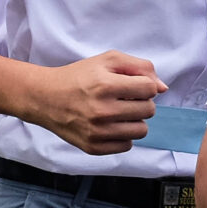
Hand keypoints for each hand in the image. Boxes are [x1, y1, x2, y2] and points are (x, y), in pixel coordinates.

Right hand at [27, 51, 165, 154]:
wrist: (43, 98)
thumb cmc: (78, 77)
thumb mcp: (106, 60)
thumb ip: (140, 67)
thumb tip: (162, 88)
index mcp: (105, 85)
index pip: (150, 90)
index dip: (143, 85)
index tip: (130, 86)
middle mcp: (101, 111)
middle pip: (149, 111)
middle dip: (140, 103)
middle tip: (122, 99)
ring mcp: (97, 132)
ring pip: (141, 130)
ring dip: (133, 121)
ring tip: (117, 113)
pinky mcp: (93, 147)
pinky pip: (127, 145)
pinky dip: (122, 136)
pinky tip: (109, 126)